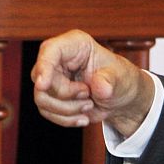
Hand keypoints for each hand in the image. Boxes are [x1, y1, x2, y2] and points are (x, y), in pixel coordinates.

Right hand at [30, 29, 153, 136]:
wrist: (119, 98)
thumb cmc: (120, 80)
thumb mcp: (120, 78)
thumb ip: (110, 80)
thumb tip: (100, 87)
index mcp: (75, 44)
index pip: (50, 51)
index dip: (44, 67)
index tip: (44, 86)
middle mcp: (59, 59)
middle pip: (43, 80)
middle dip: (66, 96)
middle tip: (88, 96)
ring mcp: (52, 78)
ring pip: (42, 99)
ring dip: (67, 110)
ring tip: (89, 105)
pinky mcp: (51, 96)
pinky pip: (47, 111)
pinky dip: (66, 119)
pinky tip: (82, 117)